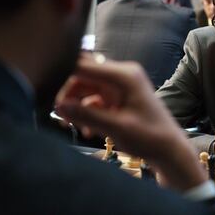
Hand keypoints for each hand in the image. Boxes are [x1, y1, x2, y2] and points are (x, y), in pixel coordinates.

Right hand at [55, 53, 206, 190]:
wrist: (168, 149)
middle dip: (69, 95)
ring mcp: (120, 85)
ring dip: (77, 105)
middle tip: (61, 116)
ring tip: (73, 126)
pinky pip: (94, 98)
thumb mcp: (116, 127)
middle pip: (83, 75)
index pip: (84, 66)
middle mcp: (122, 74)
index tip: (46, 90)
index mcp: (124, 75)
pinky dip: (88, 111)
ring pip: (86, 87)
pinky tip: (88, 130)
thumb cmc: (149, 137)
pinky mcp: (118, 96)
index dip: (63, 76)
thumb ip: (86, 115)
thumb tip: (59, 106)